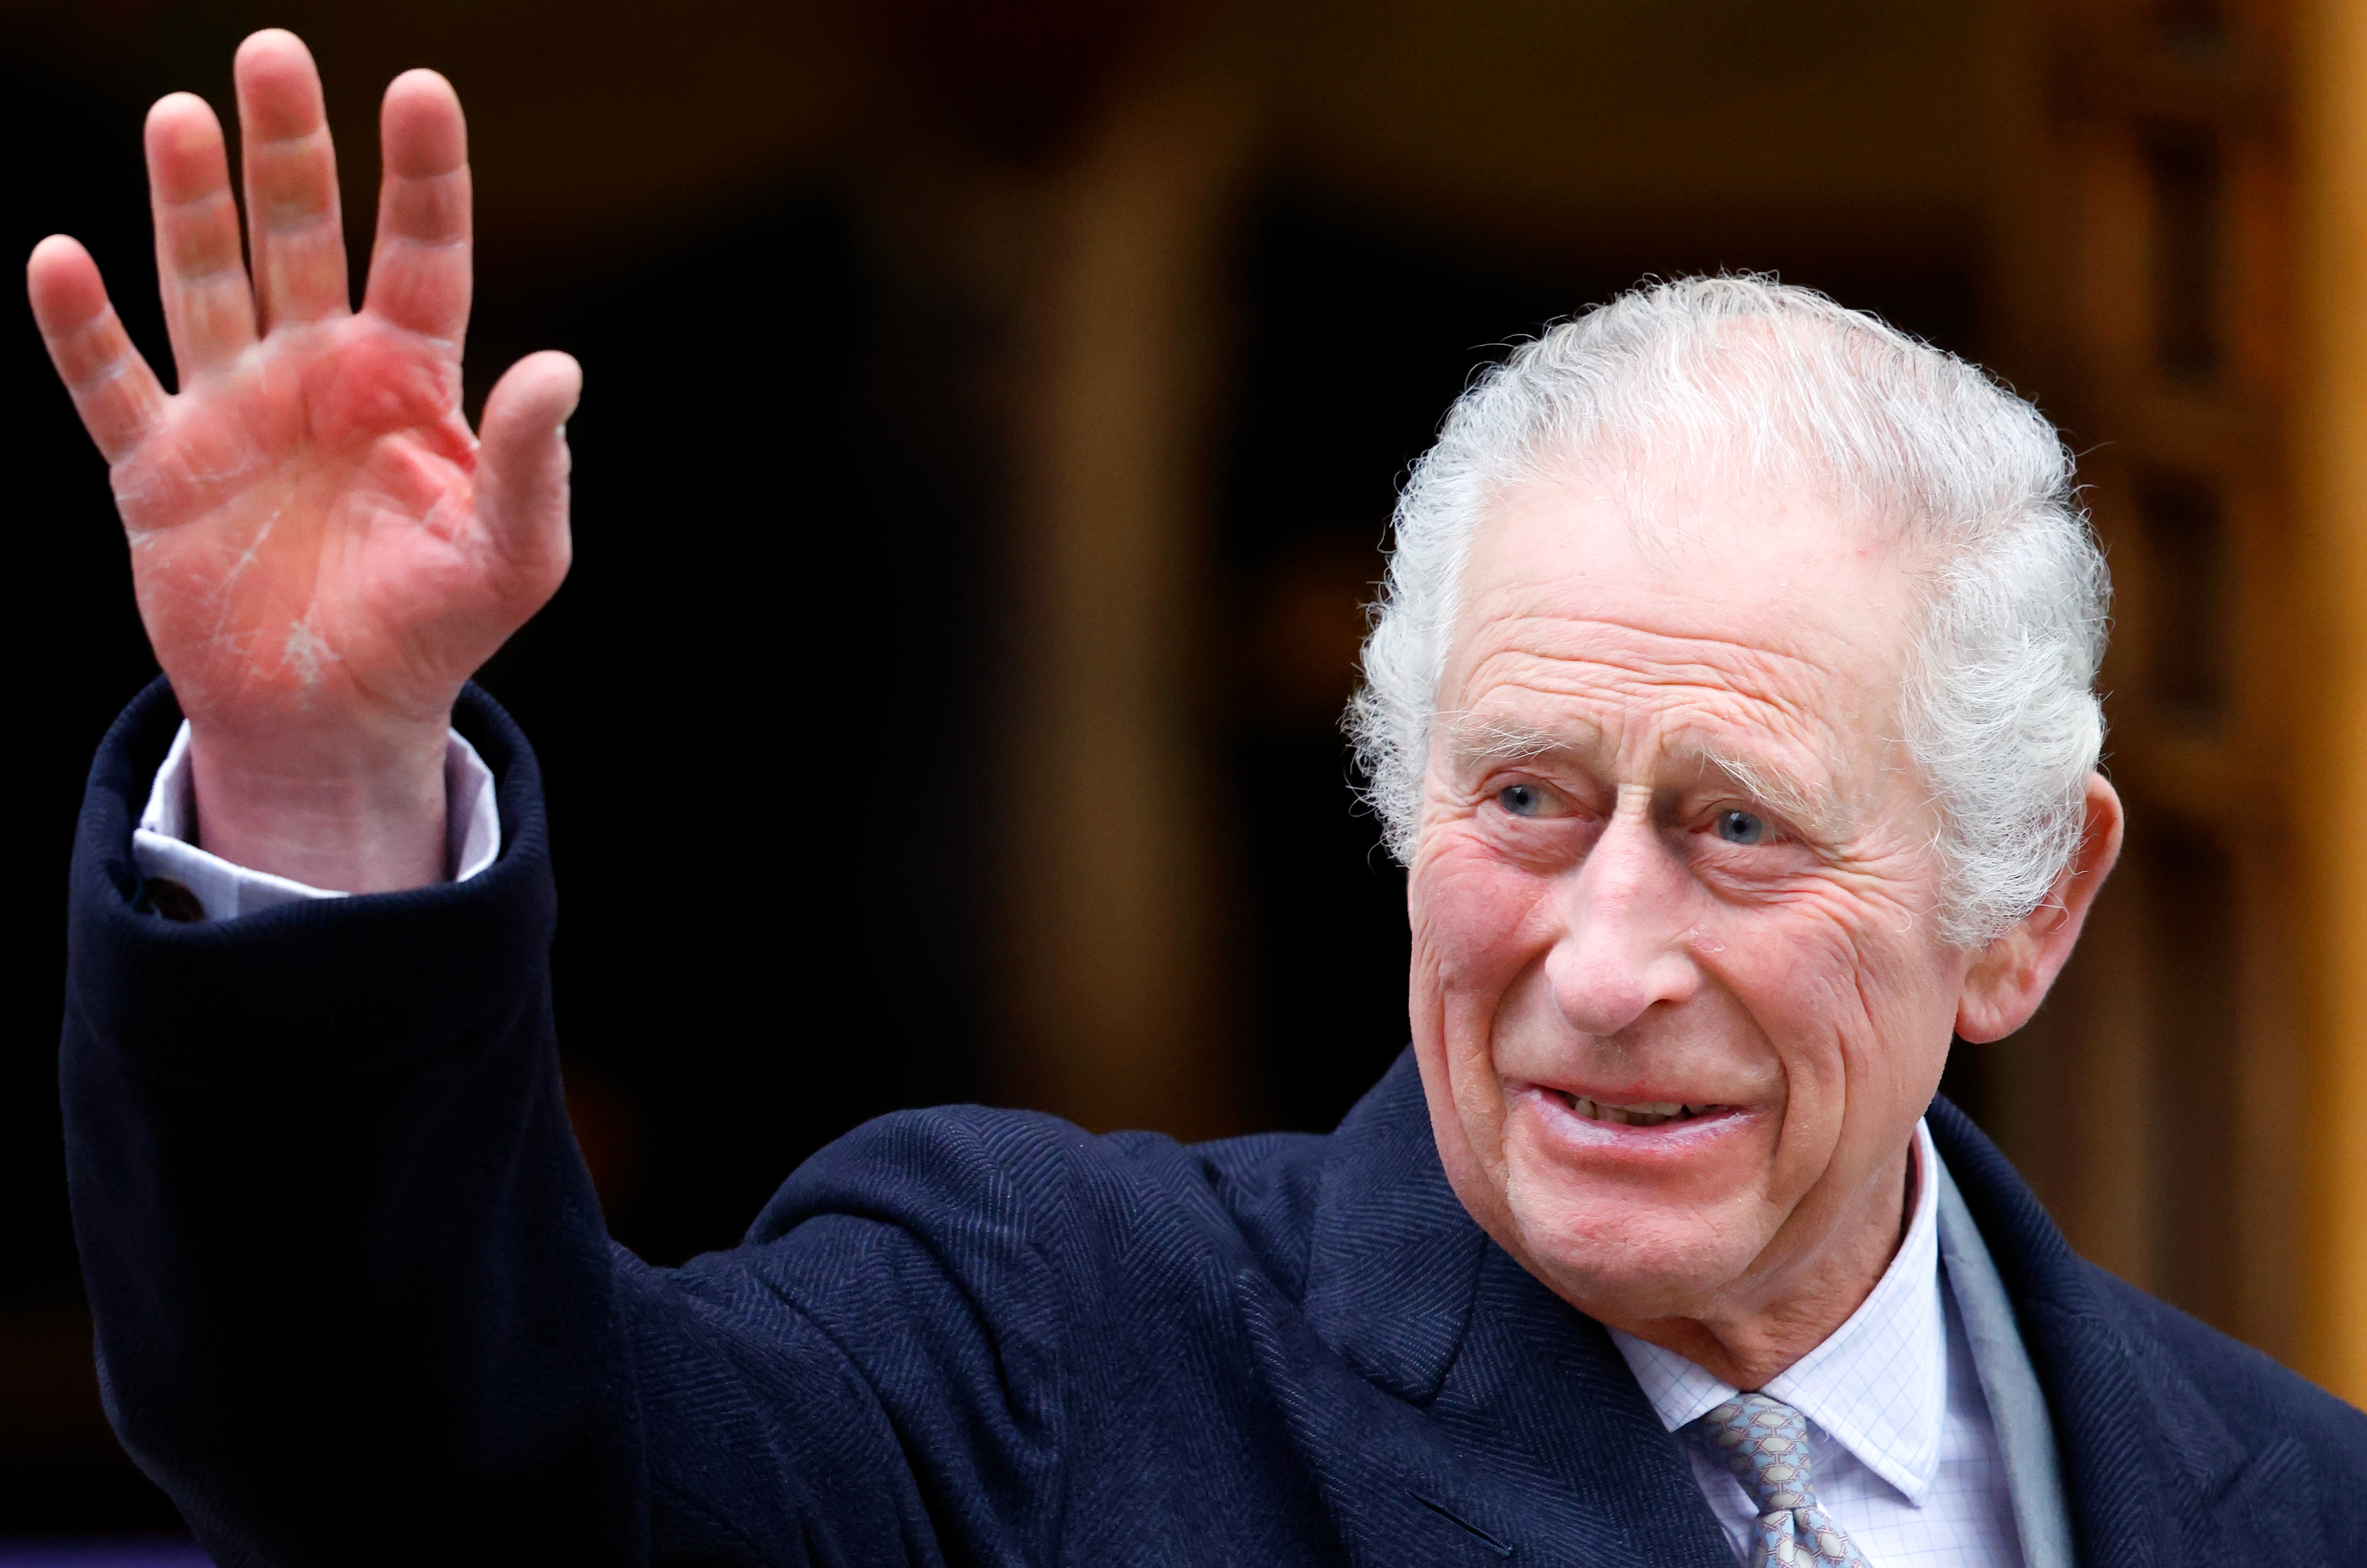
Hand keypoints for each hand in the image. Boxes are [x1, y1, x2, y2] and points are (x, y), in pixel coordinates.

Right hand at [27, 30, 576, 892]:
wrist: (337, 715)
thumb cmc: (437, 630)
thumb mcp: (512, 556)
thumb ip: (534, 464)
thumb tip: (562, 368)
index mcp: (411, 382)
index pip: (422, 254)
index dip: (422, 175)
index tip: (421, 87)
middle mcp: (318, 373)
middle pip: (300, 238)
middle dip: (287, 151)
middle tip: (271, 52)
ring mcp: (232, 411)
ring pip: (204, 282)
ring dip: (190, 204)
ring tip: (181, 115)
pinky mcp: (160, 468)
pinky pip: (112, 382)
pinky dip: (82, 327)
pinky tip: (58, 256)